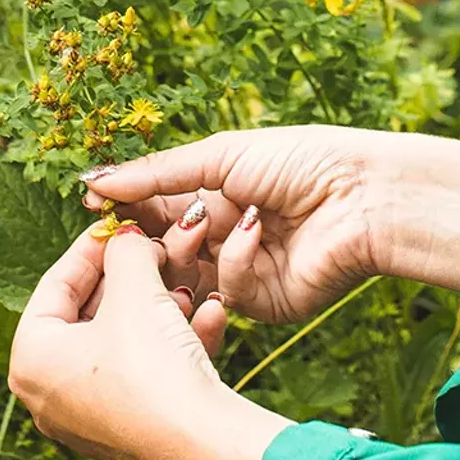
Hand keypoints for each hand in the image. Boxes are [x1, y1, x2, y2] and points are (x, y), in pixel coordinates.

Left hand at [8, 222, 289, 459]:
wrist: (201, 442)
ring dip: (157, 307)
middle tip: (157, 251)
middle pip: (89, 314)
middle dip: (131, 279)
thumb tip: (127, 238)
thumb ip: (125, 251)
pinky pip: (145, 371)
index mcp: (31, 359)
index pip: (55, 285)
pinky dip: (173, 341)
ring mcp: (88, 416)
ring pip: (122, 341)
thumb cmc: (151, 366)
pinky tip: (210, 316)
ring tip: (186, 286)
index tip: (119, 224)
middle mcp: (49, 394)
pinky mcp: (129, 429)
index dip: (92, 247)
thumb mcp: (135, 289)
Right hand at [83, 126, 459, 320]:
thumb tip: (94, 180)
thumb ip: (157, 174)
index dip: (126, 210)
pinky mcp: (267, 304)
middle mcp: (224, 237)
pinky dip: (236, 262)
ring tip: (203, 225)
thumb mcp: (221, 156)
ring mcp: (244, 274)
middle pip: (164, 249)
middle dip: (150, 237)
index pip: (155, 209)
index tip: (94, 207)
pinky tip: (257, 232)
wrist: (365, 195)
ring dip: (189, 252)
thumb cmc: (302, 161)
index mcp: (215, 196)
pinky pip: (228, 293)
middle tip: (136, 227)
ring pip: (188, 279)